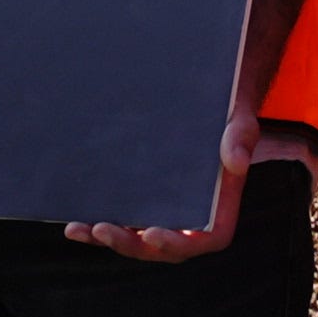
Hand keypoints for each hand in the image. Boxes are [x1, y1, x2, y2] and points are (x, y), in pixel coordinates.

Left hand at [67, 0, 317, 261]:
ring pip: (141, 233)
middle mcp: (195, 203)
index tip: (152, 233)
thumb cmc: (229, 91)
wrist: (208, 72)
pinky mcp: (144, 185)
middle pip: (167, 243)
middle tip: (106, 229)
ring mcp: (168, 196)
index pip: (208, 238)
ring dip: (112, 238)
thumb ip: (241, 132)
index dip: (179, 244)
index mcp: (223, 195)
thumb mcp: (238, 107)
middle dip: (134, 244)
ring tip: (83, 229)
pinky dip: (102, 223)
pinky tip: (76, 222)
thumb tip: (233, 161)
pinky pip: (125, 214)